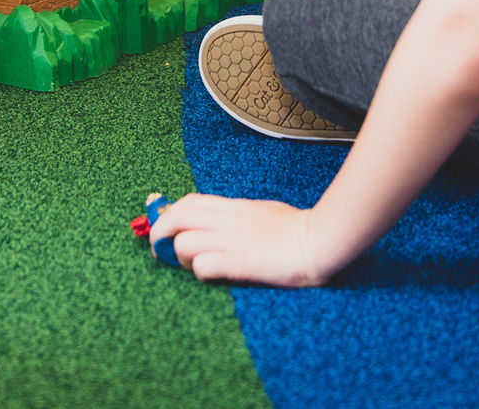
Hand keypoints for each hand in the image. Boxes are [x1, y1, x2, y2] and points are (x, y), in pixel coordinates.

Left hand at [150, 193, 334, 285]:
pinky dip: (199, 272)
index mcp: (233, 207)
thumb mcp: (262, 211)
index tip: (165, 228)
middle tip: (160, 250)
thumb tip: (221, 221)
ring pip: (183, 244)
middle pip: (176, 219)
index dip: (169, 214)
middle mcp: (227, 221)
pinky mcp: (239, 263)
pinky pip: (203, 265)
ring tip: (190, 266)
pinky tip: (209, 275)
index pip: (188, 202)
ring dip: (181, 258)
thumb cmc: (296, 228)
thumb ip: (238, 215)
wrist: (318, 241)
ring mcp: (231, 241)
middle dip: (160, 234)